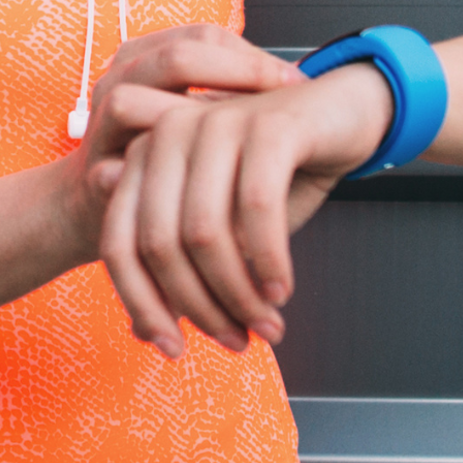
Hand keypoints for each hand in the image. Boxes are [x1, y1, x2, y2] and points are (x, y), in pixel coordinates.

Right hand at [61, 24, 304, 214]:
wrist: (92, 208)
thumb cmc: (160, 160)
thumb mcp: (190, 118)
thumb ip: (227, 96)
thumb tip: (302, 82)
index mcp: (145, 59)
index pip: (204, 37)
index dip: (253, 56)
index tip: (296, 82)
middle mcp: (119, 81)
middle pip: (178, 56)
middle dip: (240, 73)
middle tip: (289, 97)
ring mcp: (100, 126)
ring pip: (133, 101)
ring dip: (194, 116)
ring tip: (252, 132)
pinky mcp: (92, 173)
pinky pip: (120, 169)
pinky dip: (164, 177)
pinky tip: (207, 185)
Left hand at [90, 56, 391, 357]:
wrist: (343, 114)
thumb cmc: (278, 174)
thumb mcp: (224, 226)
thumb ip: (181, 270)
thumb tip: (142, 333)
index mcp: (145, 157)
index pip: (120, 244)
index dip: (142, 304)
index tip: (173, 348)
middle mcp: (169, 134)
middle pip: (159, 244)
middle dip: (199, 307)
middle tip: (236, 341)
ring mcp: (216, 124)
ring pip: (205, 233)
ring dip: (237, 294)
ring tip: (266, 323)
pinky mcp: (268, 125)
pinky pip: (256, 209)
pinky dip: (269, 261)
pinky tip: (282, 289)